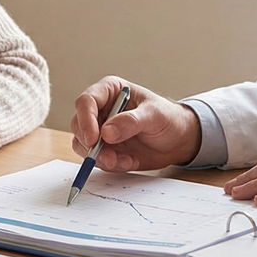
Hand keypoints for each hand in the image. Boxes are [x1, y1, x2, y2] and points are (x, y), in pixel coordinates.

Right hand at [70, 76, 200, 171]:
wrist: (177, 140)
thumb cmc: (168, 118)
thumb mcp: (154, 115)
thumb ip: (131, 121)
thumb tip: (106, 133)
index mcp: (109, 91)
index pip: (86, 101)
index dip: (85, 120)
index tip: (94, 138)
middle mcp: (100, 110)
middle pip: (78, 125)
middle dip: (90, 144)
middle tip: (108, 157)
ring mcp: (100, 130)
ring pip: (82, 144)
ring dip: (99, 157)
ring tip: (123, 161)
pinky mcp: (104, 149)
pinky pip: (96, 159)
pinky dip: (110, 164)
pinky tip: (129, 161)